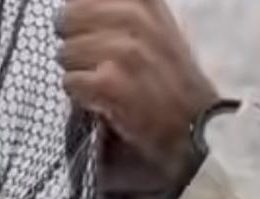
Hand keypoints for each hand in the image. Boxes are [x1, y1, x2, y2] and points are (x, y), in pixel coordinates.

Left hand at [57, 0, 217, 182]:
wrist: (194, 125)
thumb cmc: (172, 79)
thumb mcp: (156, 25)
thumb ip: (122, 8)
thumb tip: (75, 3)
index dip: (81, 13)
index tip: (94, 32)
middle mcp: (134, 15)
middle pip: (68, 17)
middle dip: (74, 41)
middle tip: (95, 62)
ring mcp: (122, 50)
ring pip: (66, 52)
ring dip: (77, 71)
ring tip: (102, 84)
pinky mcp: (109, 82)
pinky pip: (70, 81)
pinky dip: (80, 95)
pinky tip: (101, 100)